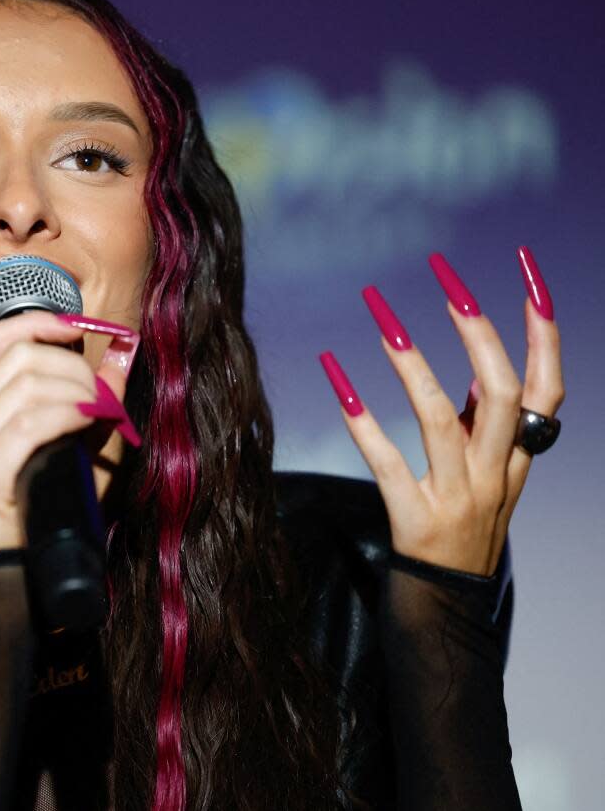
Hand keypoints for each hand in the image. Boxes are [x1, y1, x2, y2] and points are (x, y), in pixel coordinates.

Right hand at [0, 311, 134, 553]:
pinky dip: (67, 415)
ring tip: (97, 415)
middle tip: (100, 395)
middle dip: (72, 365)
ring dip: (76, 392)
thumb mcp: (76, 440)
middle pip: (19, 356)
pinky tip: (86, 423)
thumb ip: (96, 394)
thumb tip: (124, 350)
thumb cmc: (50, 507)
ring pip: (27, 386)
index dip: (36, 321)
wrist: (23, 574)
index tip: (76, 329)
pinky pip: (29, 423)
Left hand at [319, 248, 563, 575]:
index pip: (547, 388)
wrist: (449, 606)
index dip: (544, 334)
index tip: (531, 279)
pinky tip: (338, 383)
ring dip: (414, 366)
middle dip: (479, 333)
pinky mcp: (414, 519)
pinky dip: (362, 422)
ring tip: (383, 320)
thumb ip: (484, 424)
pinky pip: (388, 464)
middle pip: (501, 394)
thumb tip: (474, 366)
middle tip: (450, 284)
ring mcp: (456, 497)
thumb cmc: (466, 527)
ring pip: (441, 422)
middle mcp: (494, 473)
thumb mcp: (490, 474)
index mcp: (517, 457)